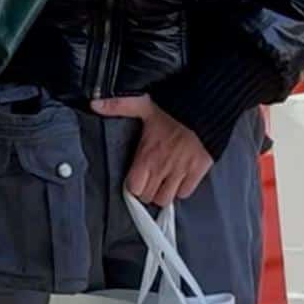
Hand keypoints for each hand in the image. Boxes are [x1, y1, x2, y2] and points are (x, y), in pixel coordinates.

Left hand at [91, 96, 212, 207]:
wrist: (208, 106)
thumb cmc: (177, 107)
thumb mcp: (144, 104)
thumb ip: (119, 105)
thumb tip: (95, 104)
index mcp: (147, 154)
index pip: (133, 187)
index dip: (133, 186)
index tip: (135, 179)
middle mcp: (163, 166)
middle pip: (148, 196)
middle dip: (146, 191)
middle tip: (148, 180)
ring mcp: (181, 171)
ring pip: (166, 199)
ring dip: (163, 193)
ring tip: (162, 182)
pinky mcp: (198, 171)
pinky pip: (186, 193)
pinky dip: (182, 189)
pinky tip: (179, 179)